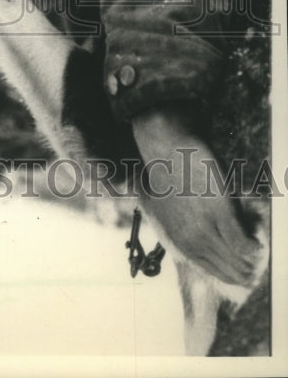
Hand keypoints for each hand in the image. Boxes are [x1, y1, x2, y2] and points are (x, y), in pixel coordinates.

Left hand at [132, 108, 262, 285]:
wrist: (167, 151)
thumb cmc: (169, 175)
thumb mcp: (169, 209)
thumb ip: (183, 227)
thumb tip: (200, 236)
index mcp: (179, 240)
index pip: (209, 269)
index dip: (227, 273)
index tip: (238, 271)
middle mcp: (192, 240)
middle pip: (225, 269)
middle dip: (241, 270)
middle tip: (252, 265)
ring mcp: (206, 228)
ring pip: (235, 260)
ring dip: (249, 260)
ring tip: (256, 253)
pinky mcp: (220, 214)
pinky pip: (242, 243)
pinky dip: (253, 246)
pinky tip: (257, 243)